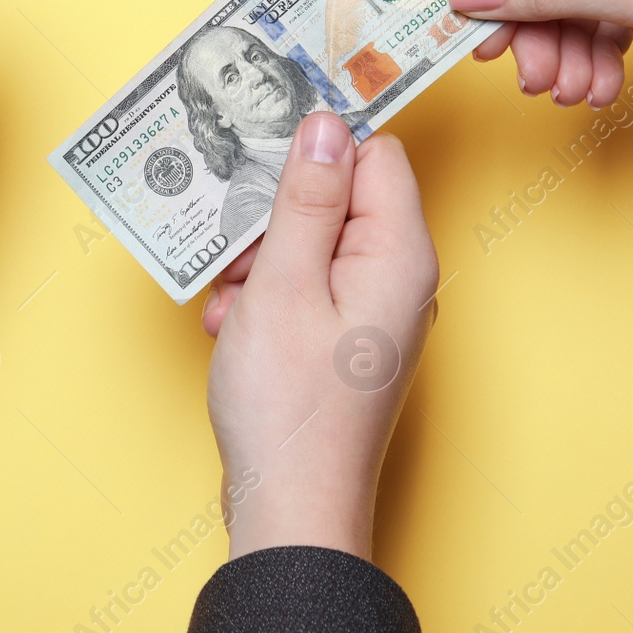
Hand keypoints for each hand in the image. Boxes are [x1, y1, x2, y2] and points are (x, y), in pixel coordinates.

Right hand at [200, 112, 436, 560]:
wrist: (290, 508)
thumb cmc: (290, 406)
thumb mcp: (285, 283)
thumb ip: (306, 198)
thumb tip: (326, 124)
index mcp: (399, 254)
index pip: (375, 154)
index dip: (319, 146)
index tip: (263, 152)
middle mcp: (397, 278)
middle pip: (338, 198)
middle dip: (275, 216)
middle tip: (236, 250)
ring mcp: (372, 312)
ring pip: (311, 244)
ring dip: (260, 261)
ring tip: (233, 303)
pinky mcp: (344, 341)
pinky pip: (304, 288)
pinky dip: (263, 299)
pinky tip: (234, 328)